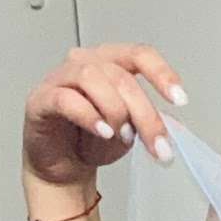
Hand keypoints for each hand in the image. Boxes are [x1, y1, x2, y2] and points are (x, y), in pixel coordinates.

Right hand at [23, 42, 188, 189]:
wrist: (62, 166)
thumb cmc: (93, 140)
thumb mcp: (130, 130)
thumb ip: (146, 121)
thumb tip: (169, 125)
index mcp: (111, 62)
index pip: (140, 55)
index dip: (162, 74)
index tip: (180, 99)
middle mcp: (85, 62)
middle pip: (121, 75)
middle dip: (144, 113)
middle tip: (157, 144)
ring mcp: (60, 78)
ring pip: (93, 78)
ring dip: (115, 111)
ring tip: (122, 137)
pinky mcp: (41, 99)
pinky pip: (65, 98)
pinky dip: (88, 115)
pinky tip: (102, 131)